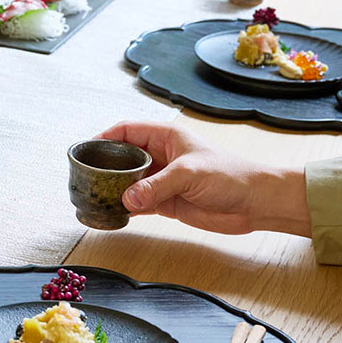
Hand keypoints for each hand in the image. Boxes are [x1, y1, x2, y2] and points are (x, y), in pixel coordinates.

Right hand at [95, 122, 311, 236]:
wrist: (254, 203)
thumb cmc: (231, 176)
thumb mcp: (189, 174)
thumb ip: (156, 186)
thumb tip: (127, 198)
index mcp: (166, 137)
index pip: (127, 130)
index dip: (106, 137)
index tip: (88, 149)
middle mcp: (161, 156)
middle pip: (124, 156)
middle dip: (106, 165)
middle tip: (87, 175)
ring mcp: (162, 179)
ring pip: (129, 181)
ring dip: (115, 188)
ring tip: (95, 195)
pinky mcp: (166, 201)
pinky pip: (138, 202)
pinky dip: (125, 207)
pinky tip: (114, 212)